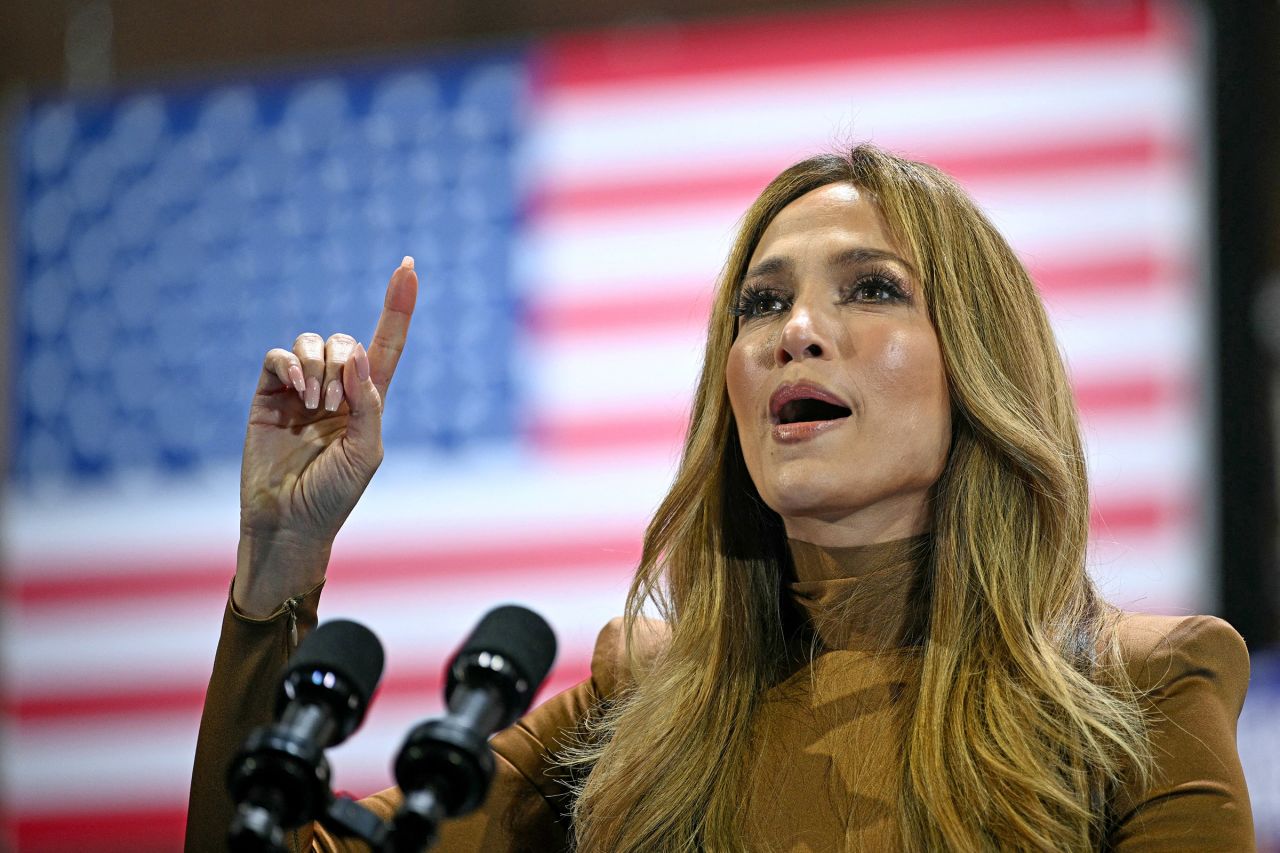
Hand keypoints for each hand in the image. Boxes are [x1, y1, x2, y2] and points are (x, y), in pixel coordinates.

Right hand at [234, 257, 417, 615]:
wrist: (289, 522)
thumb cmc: (334, 495)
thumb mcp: (366, 452)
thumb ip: (368, 403)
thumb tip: (354, 356)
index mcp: (368, 400)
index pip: (386, 344)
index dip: (398, 306)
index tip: (408, 266)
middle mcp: (336, 388)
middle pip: (345, 340)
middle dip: (343, 362)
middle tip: (334, 407)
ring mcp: (300, 389)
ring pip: (312, 342)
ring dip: (318, 366)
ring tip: (316, 405)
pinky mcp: (267, 393)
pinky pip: (279, 356)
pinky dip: (291, 364)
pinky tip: (298, 391)